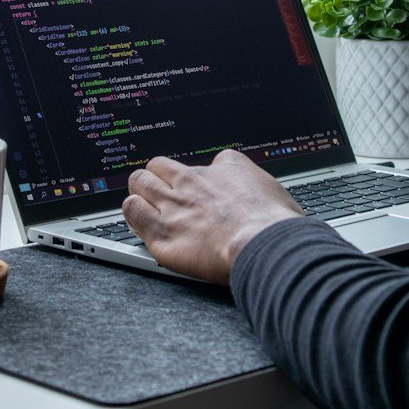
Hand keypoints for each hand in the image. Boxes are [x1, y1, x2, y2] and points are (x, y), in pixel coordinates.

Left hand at [122, 149, 303, 283]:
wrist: (264, 244)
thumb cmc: (276, 225)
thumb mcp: (275, 192)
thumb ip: (258, 190)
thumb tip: (263, 198)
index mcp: (226, 167)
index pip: (203, 164)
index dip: (199, 179)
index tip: (200, 192)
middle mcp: (195, 181)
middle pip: (160, 165)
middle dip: (157, 177)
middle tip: (161, 193)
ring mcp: (175, 205)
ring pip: (139, 182)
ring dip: (141, 192)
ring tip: (145, 204)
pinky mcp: (161, 232)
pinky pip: (132, 211)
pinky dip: (133, 213)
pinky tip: (138, 220)